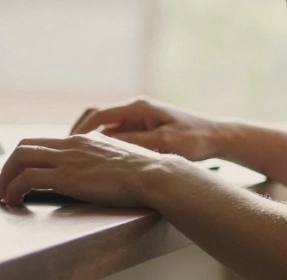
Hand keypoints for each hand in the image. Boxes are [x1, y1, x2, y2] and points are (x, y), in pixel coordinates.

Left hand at [0, 132, 185, 207]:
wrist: (155, 176)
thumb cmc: (149, 174)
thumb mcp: (123, 160)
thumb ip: (107, 163)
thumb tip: (105, 175)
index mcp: (85, 140)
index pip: (46, 143)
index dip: (30, 158)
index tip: (26, 174)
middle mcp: (72, 145)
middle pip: (25, 146)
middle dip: (10, 167)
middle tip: (8, 185)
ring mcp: (68, 159)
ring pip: (19, 159)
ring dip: (6, 178)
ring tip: (7, 196)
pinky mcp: (66, 177)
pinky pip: (27, 179)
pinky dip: (14, 189)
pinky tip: (15, 201)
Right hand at [71, 96, 223, 160]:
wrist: (217, 138)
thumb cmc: (195, 139)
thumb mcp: (165, 143)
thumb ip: (137, 144)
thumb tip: (107, 147)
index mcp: (138, 108)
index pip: (99, 115)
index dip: (81, 130)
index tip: (68, 145)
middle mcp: (136, 110)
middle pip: (98, 119)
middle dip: (82, 134)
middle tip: (69, 153)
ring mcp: (140, 120)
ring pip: (108, 129)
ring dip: (95, 142)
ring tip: (83, 160)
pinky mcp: (145, 130)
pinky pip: (120, 137)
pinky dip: (110, 147)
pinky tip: (104, 163)